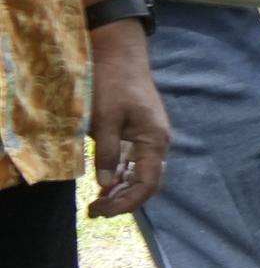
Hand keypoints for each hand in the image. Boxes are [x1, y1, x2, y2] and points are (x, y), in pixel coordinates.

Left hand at [85, 24, 166, 218]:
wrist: (120, 55)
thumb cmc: (113, 84)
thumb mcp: (104, 118)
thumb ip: (106, 151)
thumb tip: (105, 184)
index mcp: (154, 140)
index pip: (148, 182)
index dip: (128, 201)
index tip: (103, 211)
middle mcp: (157, 142)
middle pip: (147, 182)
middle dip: (123, 200)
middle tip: (94, 212)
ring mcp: (149, 138)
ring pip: (140, 174)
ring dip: (121, 190)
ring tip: (97, 203)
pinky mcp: (139, 133)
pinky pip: (134, 162)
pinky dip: (120, 176)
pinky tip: (105, 184)